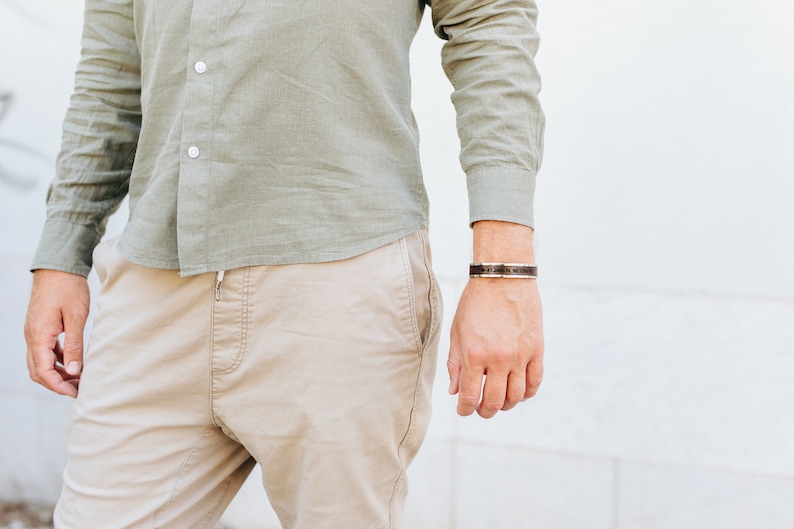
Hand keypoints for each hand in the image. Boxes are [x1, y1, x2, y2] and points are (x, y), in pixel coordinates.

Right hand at [24, 270, 89, 397]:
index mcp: (38, 335)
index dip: (58, 386)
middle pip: (39, 371)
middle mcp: (32, 336)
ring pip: (41, 362)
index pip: (43, 371)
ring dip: (58, 373)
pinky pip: (46, 351)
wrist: (58, 267)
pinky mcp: (41, 328)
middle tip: (80, 389)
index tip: (76, 393)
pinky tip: (75, 362)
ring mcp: (35, 332)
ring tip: (80, 378)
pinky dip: (58, 360)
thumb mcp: (76, 316)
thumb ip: (74, 344)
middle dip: (57, 384)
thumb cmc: (68, 288)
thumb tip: (75, 370)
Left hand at [447, 220, 543, 417]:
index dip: (465, 409)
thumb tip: (455, 391)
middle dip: (485, 411)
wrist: (503, 276)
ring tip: (499, 401)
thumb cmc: (475, 302)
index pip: (470, 396)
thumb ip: (455, 363)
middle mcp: (499, 359)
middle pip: (495, 402)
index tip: (464, 411)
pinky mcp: (537, 349)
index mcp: (475, 355)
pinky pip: (535, 381)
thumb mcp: (457, 331)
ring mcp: (521, 355)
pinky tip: (518, 392)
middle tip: (481, 410)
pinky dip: (527, 393)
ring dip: (506, 405)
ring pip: (517, 396)